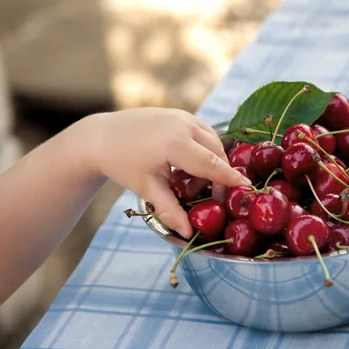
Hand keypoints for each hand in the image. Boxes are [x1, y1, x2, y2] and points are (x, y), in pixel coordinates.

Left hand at [93, 108, 250, 237]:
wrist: (102, 137)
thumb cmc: (122, 164)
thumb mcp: (147, 189)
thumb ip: (171, 210)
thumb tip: (189, 233)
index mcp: (175, 143)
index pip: (212, 164)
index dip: (230, 179)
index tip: (246, 189)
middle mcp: (183, 124)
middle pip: (216, 152)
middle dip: (217, 175)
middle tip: (205, 197)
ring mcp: (182, 116)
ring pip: (211, 141)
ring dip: (208, 163)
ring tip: (185, 183)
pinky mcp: (180, 114)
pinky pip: (202, 133)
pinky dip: (200, 151)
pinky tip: (182, 167)